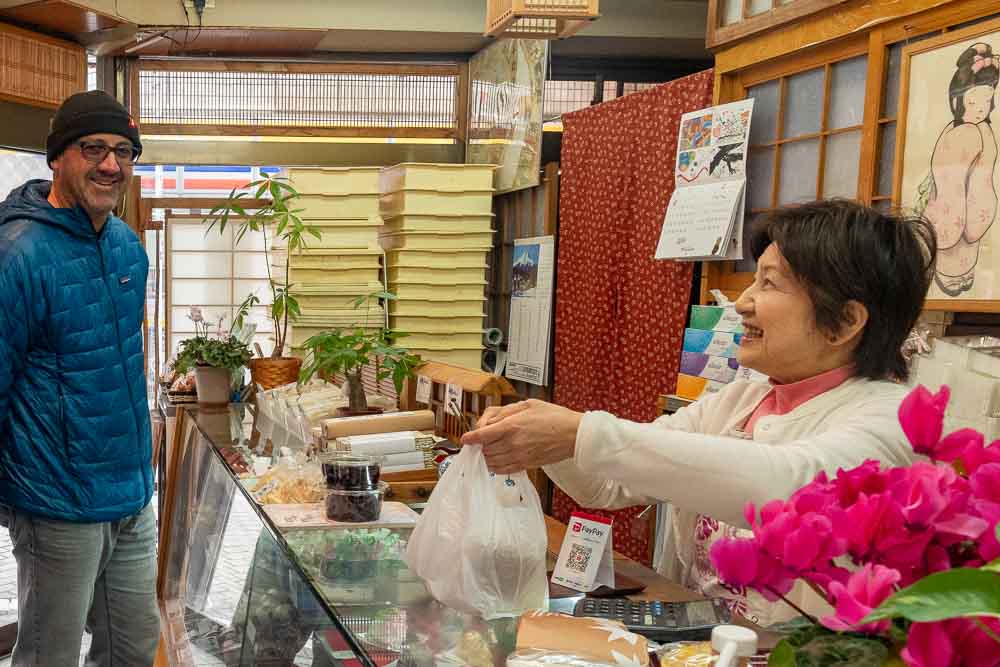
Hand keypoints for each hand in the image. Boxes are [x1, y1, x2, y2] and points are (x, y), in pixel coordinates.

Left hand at [460, 399, 582, 473]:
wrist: (573, 435)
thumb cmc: (554, 417)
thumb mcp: (528, 404)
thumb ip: (506, 411)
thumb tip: (490, 420)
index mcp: (512, 425)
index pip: (483, 435)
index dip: (471, 438)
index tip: (465, 439)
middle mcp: (513, 443)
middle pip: (485, 449)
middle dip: (479, 445)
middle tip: (480, 441)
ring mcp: (519, 456)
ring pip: (492, 461)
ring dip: (486, 456)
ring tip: (488, 450)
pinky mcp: (526, 465)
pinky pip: (503, 469)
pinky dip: (495, 466)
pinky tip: (496, 460)